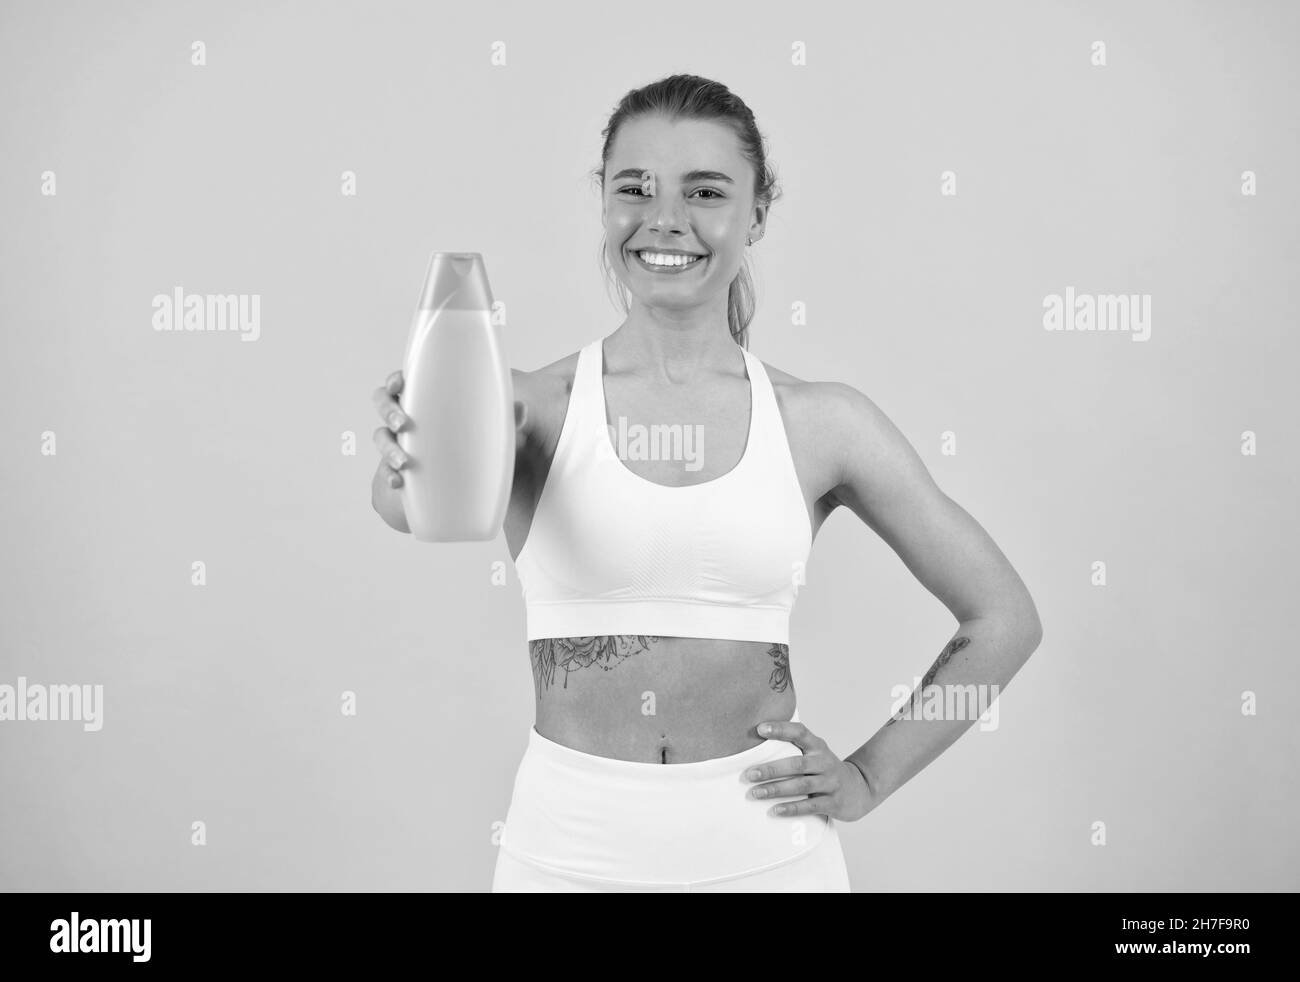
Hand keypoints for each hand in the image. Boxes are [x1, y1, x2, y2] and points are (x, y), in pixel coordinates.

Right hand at [371, 369, 531, 491]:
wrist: (475, 466)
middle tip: (402, 423)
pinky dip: (390, 475)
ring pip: (382, 437)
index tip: (400, 384)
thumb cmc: (480, 433)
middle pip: (383, 404)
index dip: (395, 381)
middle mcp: (408, 415)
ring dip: (387, 448)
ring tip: (403, 463)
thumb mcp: (492, 423)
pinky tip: (399, 483)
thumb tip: (521, 409)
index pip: (401, 381)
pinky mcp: (403, 465)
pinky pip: (387, 468)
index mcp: (425, 397)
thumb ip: (507, 415)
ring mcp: (402, 440)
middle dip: (388, 412)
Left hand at [744, 718, 874, 821]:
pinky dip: (791, 808)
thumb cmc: (825, 769)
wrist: (860, 789)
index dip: (780, 729)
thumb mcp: (815, 753)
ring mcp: (831, 782)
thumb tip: (755, 743)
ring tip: (755, 793)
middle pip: (796, 764)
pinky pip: (810, 806)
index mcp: (818, 746)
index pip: (799, 733)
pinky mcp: (833, 803)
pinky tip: (774, 811)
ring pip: (801, 785)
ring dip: (776, 789)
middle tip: (748, 774)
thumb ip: (793, 747)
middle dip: (770, 769)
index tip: (759, 729)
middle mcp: (825, 762)